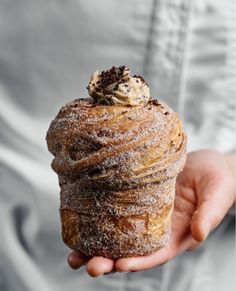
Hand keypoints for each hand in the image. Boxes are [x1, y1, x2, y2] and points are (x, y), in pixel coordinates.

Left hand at [67, 150, 234, 276]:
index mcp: (178, 234)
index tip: (119, 266)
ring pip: (120, 235)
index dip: (139, 262)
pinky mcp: (138, 198)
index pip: (157, 254)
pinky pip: (118, 212)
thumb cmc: (218, 180)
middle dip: (109, 260)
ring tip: (75, 255)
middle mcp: (159, 228)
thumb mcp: (217, 195)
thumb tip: (199, 234)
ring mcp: (147, 214)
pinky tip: (82, 222)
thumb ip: (209, 214)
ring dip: (97, 246)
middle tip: (87, 264)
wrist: (208, 163)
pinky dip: (100, 220)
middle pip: (132, 251)